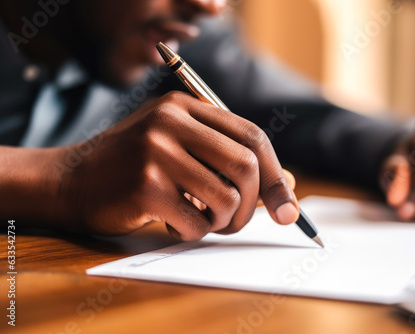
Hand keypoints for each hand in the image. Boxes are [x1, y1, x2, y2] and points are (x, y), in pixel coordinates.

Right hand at [59, 91, 299, 237]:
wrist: (71, 180)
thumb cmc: (134, 166)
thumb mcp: (182, 150)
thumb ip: (231, 161)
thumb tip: (291, 186)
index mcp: (185, 106)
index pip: (253, 137)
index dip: (277, 175)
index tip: (287, 208)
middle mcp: (171, 122)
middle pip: (247, 165)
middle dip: (255, 204)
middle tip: (238, 221)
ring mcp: (156, 152)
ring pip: (227, 198)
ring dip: (224, 221)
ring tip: (202, 220)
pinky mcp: (145, 186)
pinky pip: (197, 223)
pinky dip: (195, 232)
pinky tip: (173, 224)